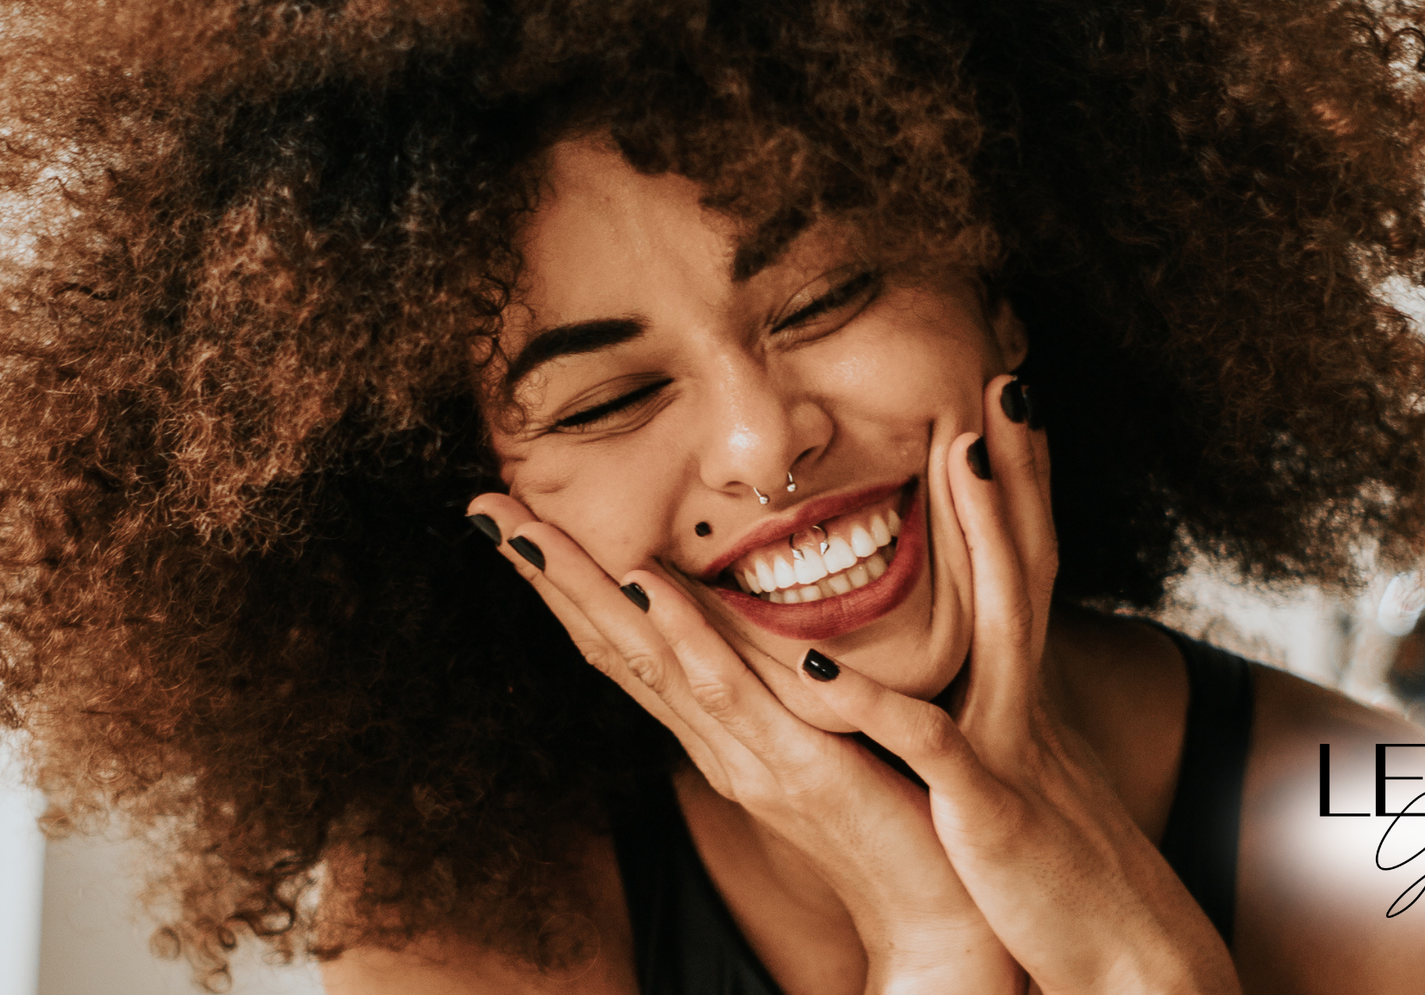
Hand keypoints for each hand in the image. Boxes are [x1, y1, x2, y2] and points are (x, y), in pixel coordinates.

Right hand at [465, 495, 1024, 994]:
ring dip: (583, 591)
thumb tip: (755, 621)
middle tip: (483, 508)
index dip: (569, 584)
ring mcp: (747, 755)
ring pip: (648, 660)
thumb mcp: (825, 734)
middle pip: (612, 645)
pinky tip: (647, 587)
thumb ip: (785, 684)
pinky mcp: (798, 769)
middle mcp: (715, 742)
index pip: (627, 645)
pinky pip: (730, 694)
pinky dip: (684, 636)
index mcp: (719, 730)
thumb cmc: (893, 819)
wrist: (941, 916)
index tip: (518, 521)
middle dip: (546, 576)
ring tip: (526, 532)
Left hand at [798, 375, 1241, 994]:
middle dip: (1019, 472)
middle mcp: (1028, 703)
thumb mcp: (1028, 778)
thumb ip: (999, 717)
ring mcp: (1014, 748)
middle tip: (1007, 380)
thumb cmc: (1061, 878)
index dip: (1019, 488)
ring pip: (1003, 622)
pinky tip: (824, 667)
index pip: (1027, 569)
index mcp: (1025, 695)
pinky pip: (931, 746)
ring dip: (986, 537)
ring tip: (962, 456)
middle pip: (1031, 564)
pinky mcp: (989, 809)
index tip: (1005, 407)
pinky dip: (879, 706)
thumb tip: (980, 676)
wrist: (1129, 969)